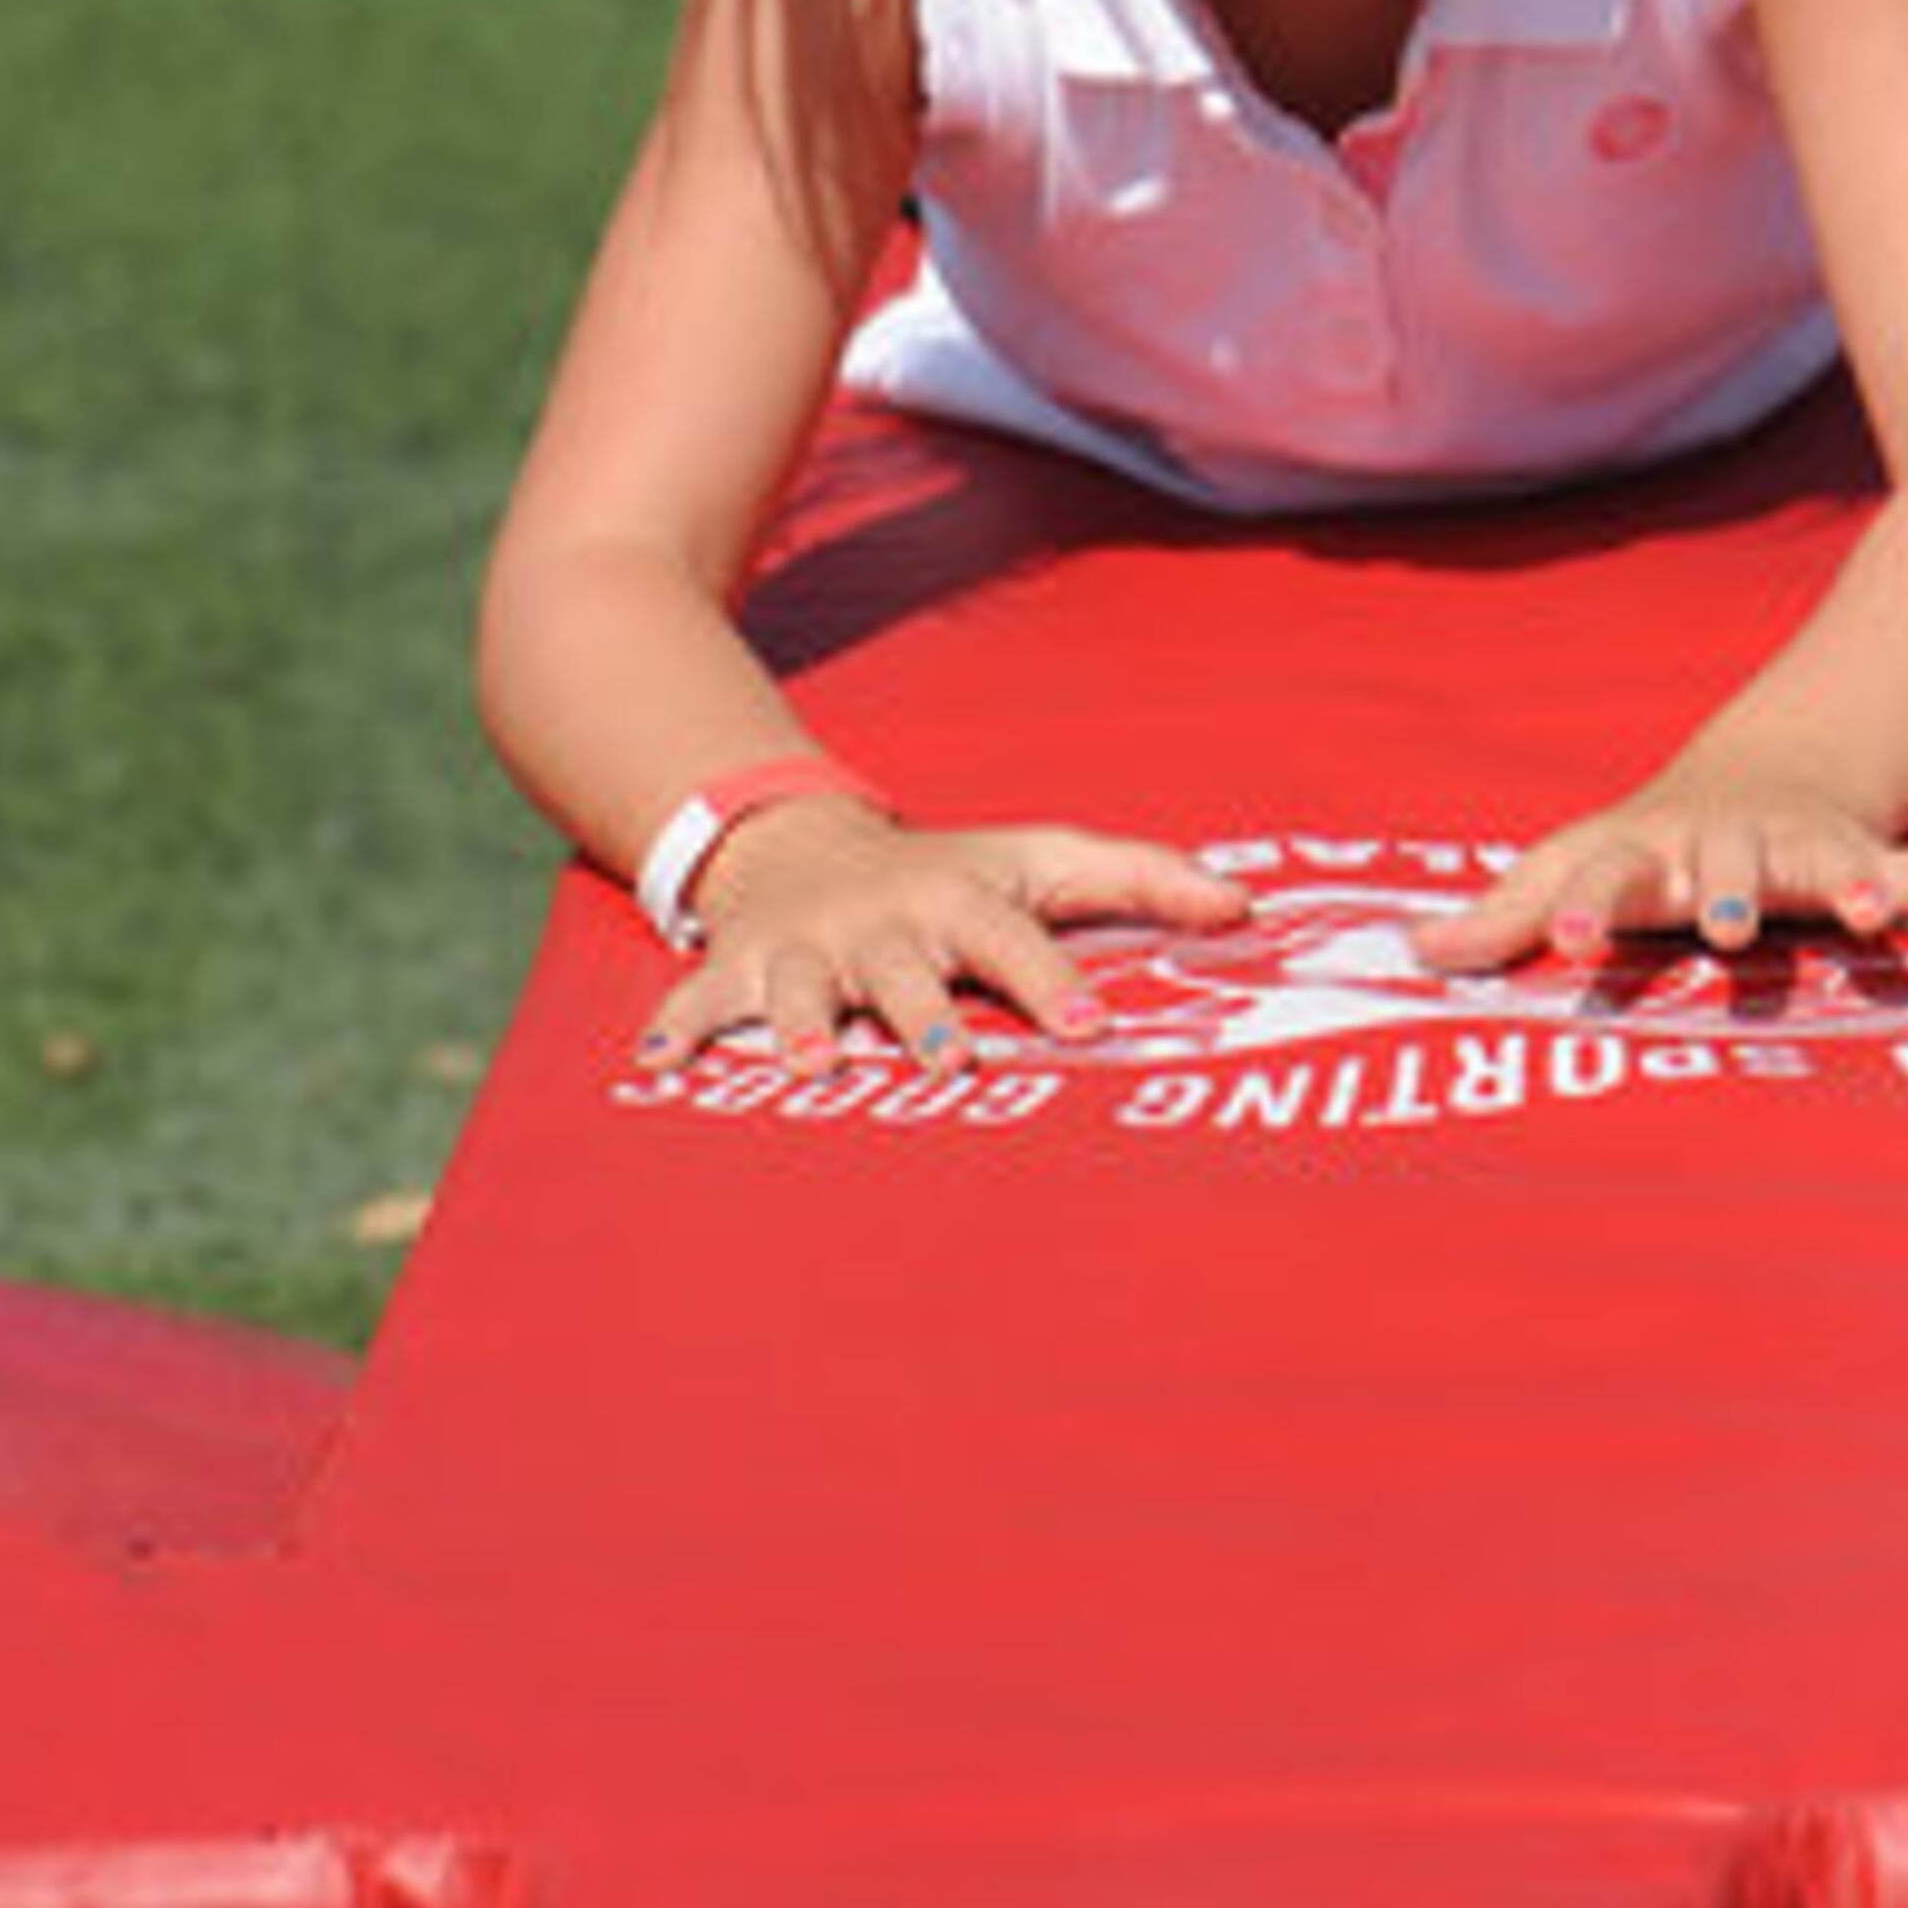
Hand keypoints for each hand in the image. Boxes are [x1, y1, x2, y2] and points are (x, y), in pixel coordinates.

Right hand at [637, 804, 1246, 1066]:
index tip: (1091, 1027)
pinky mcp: (737, 972)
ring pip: (805, 991)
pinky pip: (699, 1002)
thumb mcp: (1039, 859)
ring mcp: (805, 949)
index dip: (1051, 978)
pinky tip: (659, 1066)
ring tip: (815, 1065)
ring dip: (806, 1023)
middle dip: (924, 1011)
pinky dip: (677, 1028)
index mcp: (958, 899)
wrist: (796, 840)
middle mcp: (881, 922)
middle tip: (951, 1060)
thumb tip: (1248, 908)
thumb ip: (1142, 880)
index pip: (1012, 937)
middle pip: (906, 969)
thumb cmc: (948, 872)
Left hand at [1414, 774, 1907, 978]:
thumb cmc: (1648, 849)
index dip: (1578, 904)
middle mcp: (1726, 845)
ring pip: (1827, 865)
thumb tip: (1410, 956)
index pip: (1602, 873)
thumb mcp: (1571, 866)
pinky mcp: (1864, 860)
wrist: (1764, 772)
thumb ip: (1501, 918)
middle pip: (1726, 865)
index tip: (1560, 941)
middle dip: (1727, 893)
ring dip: (1852, 886)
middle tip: (1726, 929)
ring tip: (1872, 922)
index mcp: (1646, 854)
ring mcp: (1800, 849)